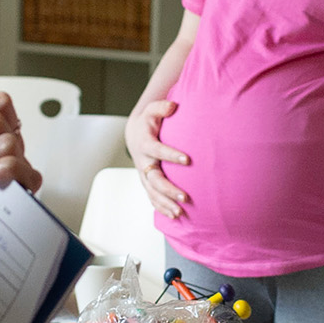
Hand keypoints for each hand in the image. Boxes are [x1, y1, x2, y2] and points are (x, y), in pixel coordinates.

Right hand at [126, 98, 189, 218]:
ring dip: (166, 203)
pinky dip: (162, 208)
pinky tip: (174, 216)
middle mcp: (143, 163)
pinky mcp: (147, 183)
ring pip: (153, 193)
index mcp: (145, 145)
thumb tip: (173, 106)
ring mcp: (144, 175)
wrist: (135, 136)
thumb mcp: (152, 111)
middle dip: (169, 190)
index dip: (171, 155)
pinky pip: (153, 198)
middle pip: (155, 179)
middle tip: (185, 197)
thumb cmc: (148, 123)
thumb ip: (162, 107)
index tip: (187, 159)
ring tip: (180, 212)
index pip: (157, 150)